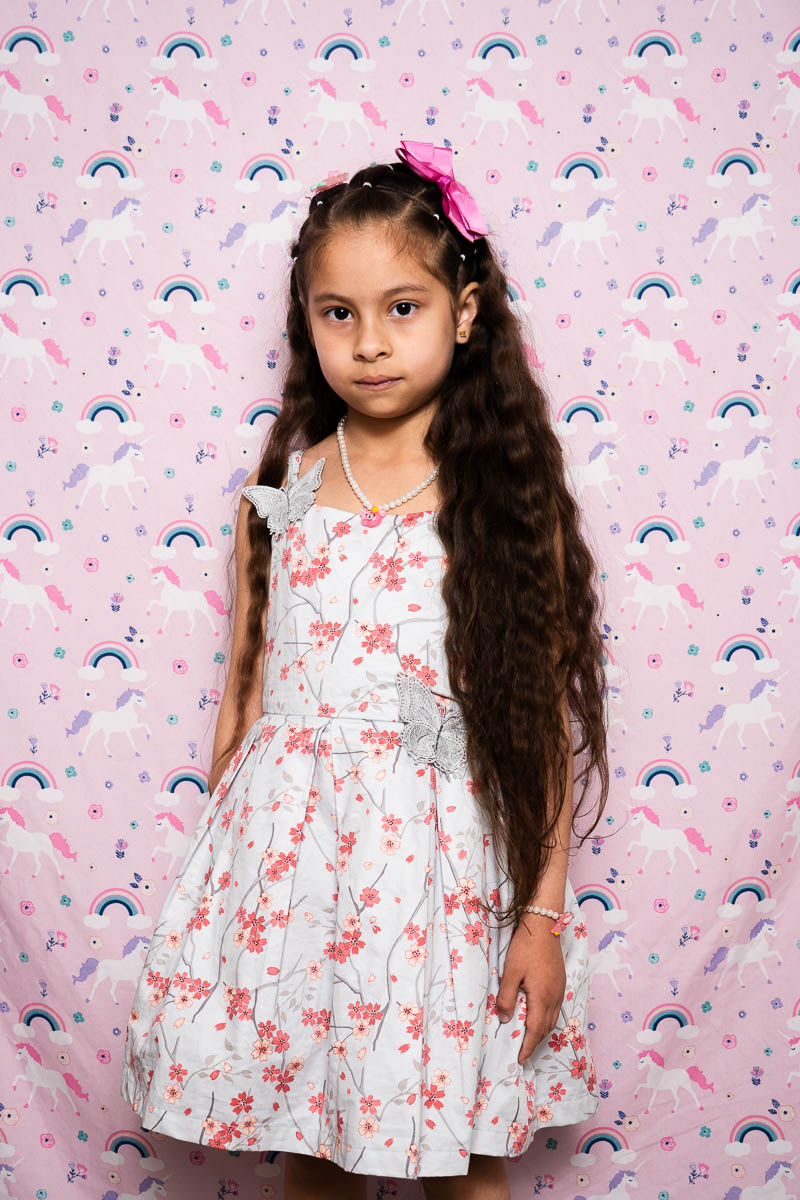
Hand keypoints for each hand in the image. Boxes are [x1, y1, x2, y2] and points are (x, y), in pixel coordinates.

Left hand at [495, 915, 566, 1063]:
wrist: (544, 924)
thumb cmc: (525, 947)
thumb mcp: (510, 972)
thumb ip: (506, 997)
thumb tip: (505, 1019)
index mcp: (542, 997)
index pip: (536, 1030)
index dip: (528, 1046)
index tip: (520, 1059)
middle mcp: (555, 996)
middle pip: (547, 1027)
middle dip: (535, 1041)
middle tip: (522, 1049)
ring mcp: (560, 988)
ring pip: (553, 1018)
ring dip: (542, 1030)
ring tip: (528, 1035)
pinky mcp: (561, 981)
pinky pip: (556, 1007)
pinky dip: (547, 1017)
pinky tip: (538, 1013)